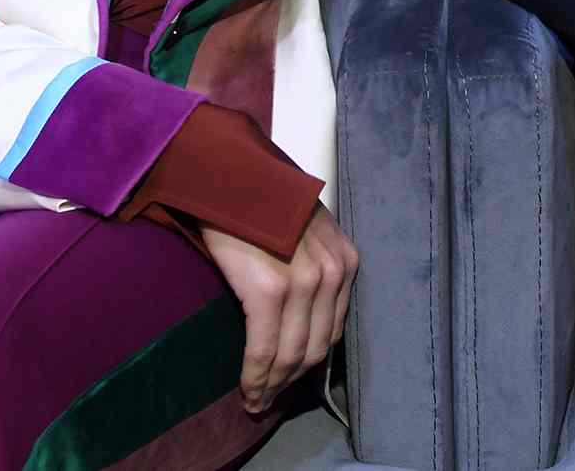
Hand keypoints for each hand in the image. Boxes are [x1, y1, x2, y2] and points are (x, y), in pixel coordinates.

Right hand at [201, 205, 358, 414]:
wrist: (229, 172)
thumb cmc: (259, 199)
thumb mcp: (304, 229)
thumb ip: (312, 266)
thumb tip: (298, 315)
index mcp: (345, 260)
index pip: (333, 329)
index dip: (311, 362)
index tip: (291, 381)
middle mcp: (332, 273)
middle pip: (316, 347)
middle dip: (292, 380)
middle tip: (270, 400)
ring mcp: (303, 282)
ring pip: (291, 355)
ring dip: (272, 386)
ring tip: (256, 402)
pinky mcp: (270, 291)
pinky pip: (263, 350)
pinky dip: (255, 378)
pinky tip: (247, 392)